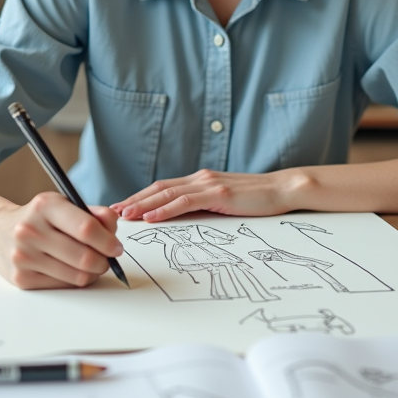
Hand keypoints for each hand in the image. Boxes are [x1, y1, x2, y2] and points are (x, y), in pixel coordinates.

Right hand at [0, 191, 122, 289]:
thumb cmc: (40, 218)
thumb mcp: (64, 204)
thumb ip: (94, 214)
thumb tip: (113, 229)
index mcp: (45, 206)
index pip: (86, 228)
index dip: (108, 241)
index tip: (117, 248)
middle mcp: (30, 230)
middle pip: (84, 257)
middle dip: (104, 261)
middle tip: (107, 259)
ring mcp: (23, 256)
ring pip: (77, 276)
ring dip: (92, 273)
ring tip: (91, 264)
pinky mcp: (21, 278)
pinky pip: (64, 285)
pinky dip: (75, 280)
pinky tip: (71, 269)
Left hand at [111, 168, 309, 221]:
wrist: (283, 189)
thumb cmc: (256, 199)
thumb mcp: (225, 202)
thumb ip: (204, 206)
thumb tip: (182, 220)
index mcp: (201, 180)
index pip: (163, 187)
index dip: (141, 196)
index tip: (123, 207)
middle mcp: (200, 178)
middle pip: (158, 188)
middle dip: (134, 200)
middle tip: (113, 212)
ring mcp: (209, 184)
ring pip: (167, 193)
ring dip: (143, 205)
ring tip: (126, 215)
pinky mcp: (218, 193)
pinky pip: (185, 202)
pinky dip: (165, 209)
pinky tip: (152, 217)